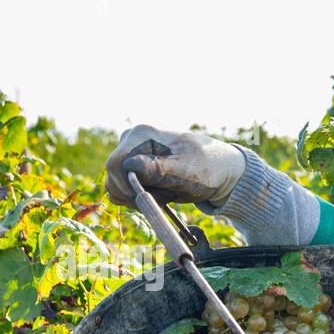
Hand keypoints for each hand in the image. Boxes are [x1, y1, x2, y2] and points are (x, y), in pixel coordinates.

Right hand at [104, 125, 244, 208]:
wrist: (219, 171)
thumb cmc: (207, 168)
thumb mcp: (186, 171)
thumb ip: (158, 169)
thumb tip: (130, 166)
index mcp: (141, 134)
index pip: (115, 165)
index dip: (128, 187)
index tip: (152, 197)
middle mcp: (131, 141)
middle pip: (113, 178)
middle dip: (137, 194)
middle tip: (167, 195)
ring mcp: (131, 155)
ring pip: (116, 187)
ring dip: (140, 198)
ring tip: (168, 193)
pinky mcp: (134, 169)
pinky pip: (123, 191)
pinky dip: (141, 199)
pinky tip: (162, 194)